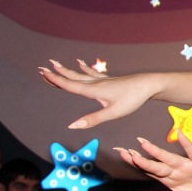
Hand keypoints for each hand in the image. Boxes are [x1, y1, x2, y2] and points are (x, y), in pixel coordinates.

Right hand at [40, 59, 156, 128]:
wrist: (149, 85)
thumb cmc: (132, 99)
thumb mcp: (113, 113)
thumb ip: (92, 119)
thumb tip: (72, 126)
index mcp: (94, 90)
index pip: (70, 86)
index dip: (56, 80)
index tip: (43, 73)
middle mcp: (96, 83)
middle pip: (73, 78)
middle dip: (58, 74)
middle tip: (43, 67)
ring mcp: (103, 80)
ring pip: (81, 75)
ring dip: (68, 71)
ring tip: (57, 64)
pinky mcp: (110, 80)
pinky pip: (93, 73)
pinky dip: (85, 69)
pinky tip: (82, 64)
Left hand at [115, 133, 191, 190]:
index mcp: (170, 179)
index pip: (150, 171)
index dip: (136, 164)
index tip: (122, 155)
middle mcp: (175, 170)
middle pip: (155, 165)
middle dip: (140, 160)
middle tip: (123, 151)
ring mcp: (187, 165)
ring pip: (169, 158)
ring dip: (157, 152)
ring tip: (143, 144)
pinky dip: (186, 144)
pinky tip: (178, 134)